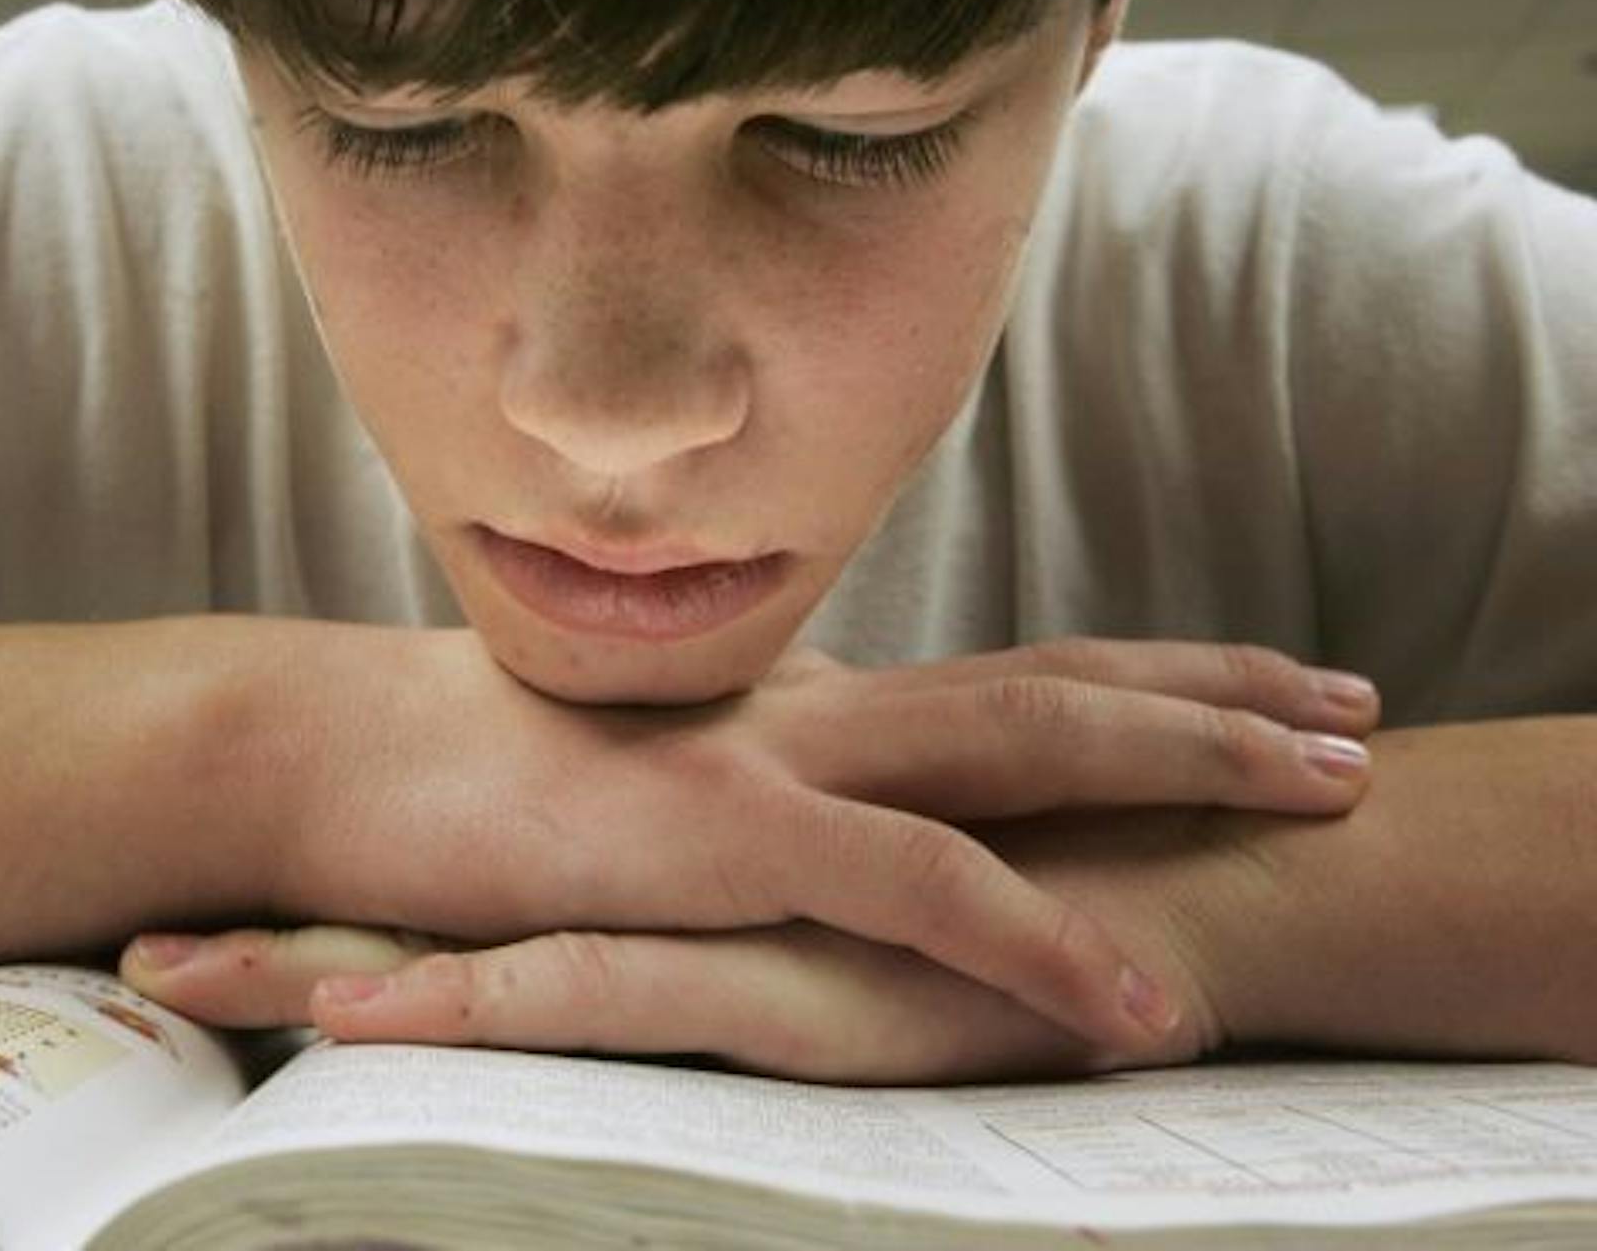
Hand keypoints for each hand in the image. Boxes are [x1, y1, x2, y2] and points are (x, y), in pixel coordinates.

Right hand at [204, 626, 1377, 1055]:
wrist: (318, 750)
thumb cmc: (453, 772)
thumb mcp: (623, 769)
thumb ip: (726, 780)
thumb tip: (794, 809)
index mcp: (789, 697)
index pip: (996, 667)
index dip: (1136, 670)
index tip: (1256, 679)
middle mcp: (803, 705)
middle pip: (1047, 679)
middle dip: (1213, 692)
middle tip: (1351, 708)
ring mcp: (767, 757)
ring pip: (1018, 747)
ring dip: (1182, 763)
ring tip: (1326, 790)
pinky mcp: (716, 838)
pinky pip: (916, 891)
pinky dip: (1040, 942)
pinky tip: (1135, 1003)